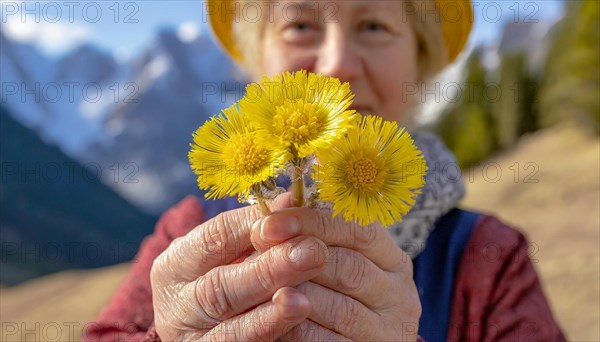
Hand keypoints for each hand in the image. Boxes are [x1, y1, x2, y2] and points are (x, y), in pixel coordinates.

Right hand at [150, 194, 328, 340]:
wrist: (203, 333)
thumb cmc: (222, 281)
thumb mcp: (228, 255)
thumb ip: (256, 231)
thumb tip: (290, 199)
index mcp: (174, 265)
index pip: (215, 238)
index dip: (255, 226)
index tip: (293, 216)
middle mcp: (175, 306)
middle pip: (220, 286)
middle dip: (270, 268)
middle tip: (312, 252)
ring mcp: (191, 340)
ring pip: (230, 326)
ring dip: (271, 313)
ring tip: (304, 299)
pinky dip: (269, 335)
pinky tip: (295, 323)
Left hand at [251, 205, 421, 340]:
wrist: (344, 338)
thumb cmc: (332, 291)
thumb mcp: (331, 257)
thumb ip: (313, 231)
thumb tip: (285, 198)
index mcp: (390, 257)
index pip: (358, 229)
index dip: (312, 221)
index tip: (269, 222)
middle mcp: (398, 292)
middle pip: (350, 267)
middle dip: (298, 255)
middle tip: (258, 248)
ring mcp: (388, 329)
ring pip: (341, 308)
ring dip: (298, 293)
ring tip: (263, 281)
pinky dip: (299, 330)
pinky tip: (275, 315)